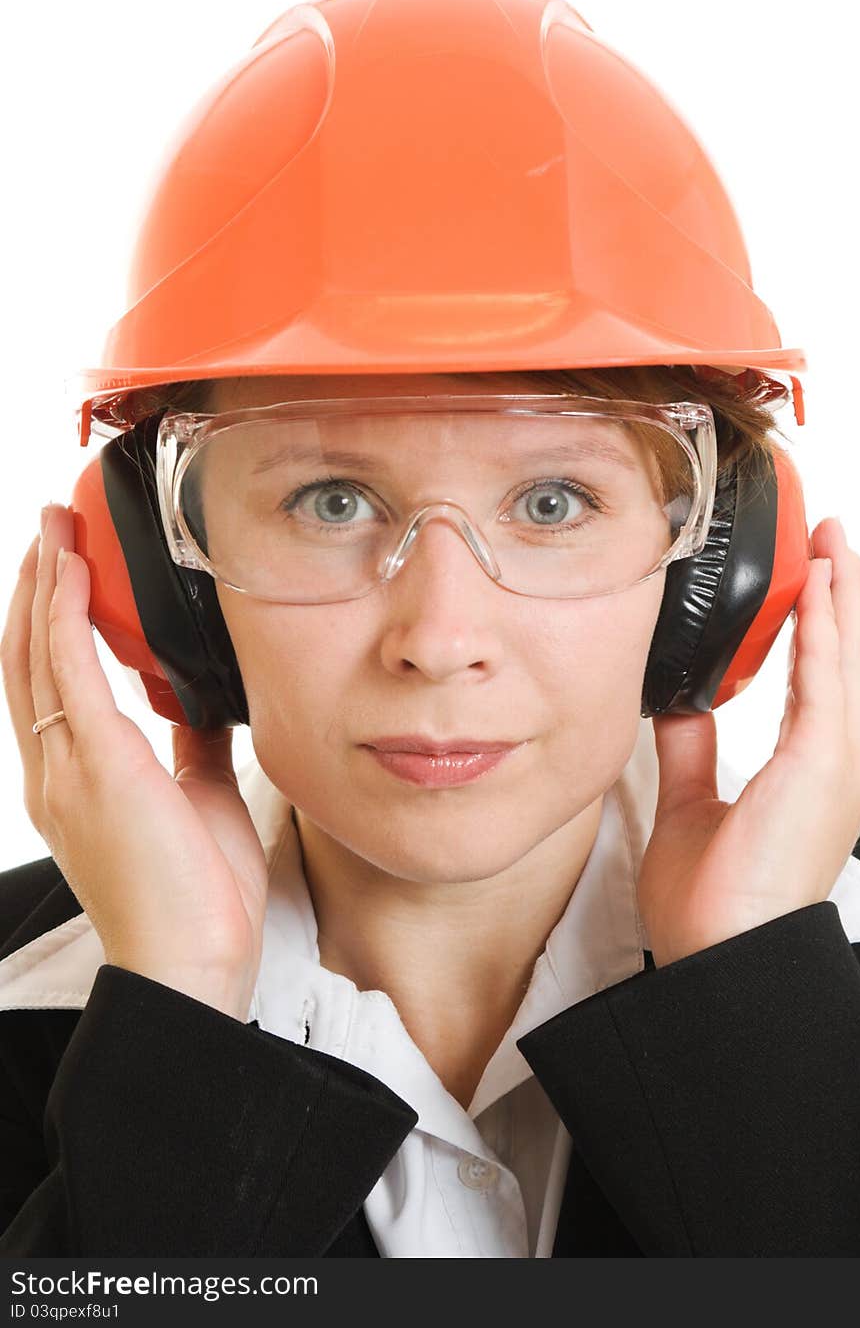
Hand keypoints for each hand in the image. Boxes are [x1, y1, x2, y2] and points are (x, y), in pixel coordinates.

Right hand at [0, 503, 268, 1019]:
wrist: (193, 963)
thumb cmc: (197, 896)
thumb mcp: (197, 798)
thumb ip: (189, 747)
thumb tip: (198, 703)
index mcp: (75, 782)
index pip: (48, 685)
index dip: (46, 624)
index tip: (61, 572)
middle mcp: (54, 770)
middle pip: (27, 658)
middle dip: (35, 588)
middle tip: (49, 529)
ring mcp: (65, 766)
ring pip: (35, 652)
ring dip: (43, 583)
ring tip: (53, 529)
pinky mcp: (94, 761)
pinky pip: (65, 667)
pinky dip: (61, 610)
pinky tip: (67, 567)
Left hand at [637, 517, 859, 966]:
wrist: (721, 957)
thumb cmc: (711, 905)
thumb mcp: (691, 807)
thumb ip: (691, 749)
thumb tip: (679, 701)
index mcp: (807, 776)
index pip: (818, 684)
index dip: (818, 629)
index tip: (810, 582)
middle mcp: (832, 766)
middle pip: (845, 661)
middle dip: (839, 596)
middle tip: (829, 541)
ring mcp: (836, 765)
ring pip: (847, 660)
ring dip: (840, 596)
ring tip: (834, 544)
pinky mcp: (823, 764)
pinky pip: (826, 679)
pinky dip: (825, 628)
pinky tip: (820, 585)